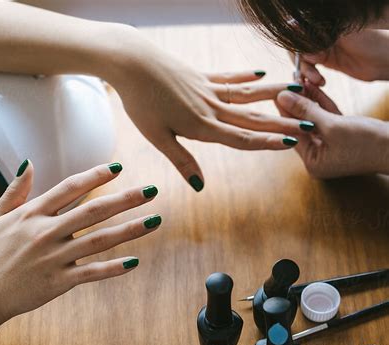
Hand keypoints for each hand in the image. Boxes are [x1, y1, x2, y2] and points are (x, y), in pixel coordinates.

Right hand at [0, 160, 161, 326]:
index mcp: (32, 214)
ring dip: (130, 229)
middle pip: (94, 211)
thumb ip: (14, 192)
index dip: (96, 176)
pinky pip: (93, 273)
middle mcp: (46, 232)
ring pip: (100, 240)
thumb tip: (30, 164)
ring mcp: (55, 258)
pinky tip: (135, 261)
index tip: (119, 168)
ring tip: (155, 220)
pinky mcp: (60, 282)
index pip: (70, 187)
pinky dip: (114, 268)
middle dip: (126, 199)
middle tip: (152, 191)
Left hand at [107, 29, 308, 189]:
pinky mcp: (200, 76)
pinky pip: (229, 78)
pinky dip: (246, 76)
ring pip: (247, 95)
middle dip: (280, 123)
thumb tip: (200, 185)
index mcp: (202, 126)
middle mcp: (211, 107)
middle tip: (308, 124)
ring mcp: (208, 89)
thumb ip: (182, 160)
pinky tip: (261, 74)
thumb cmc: (140, 102)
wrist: (132, 62)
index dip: (267, 142)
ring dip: (273, 96)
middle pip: (252, 118)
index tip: (292, 144)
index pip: (242, 138)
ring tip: (297, 92)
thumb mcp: (158, 138)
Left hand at [275, 85, 388, 178]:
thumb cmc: (367, 142)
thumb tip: (281, 97)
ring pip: (314, 120)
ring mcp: (330, 148)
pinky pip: (327, 118)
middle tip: (285, 83)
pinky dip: (321, 103)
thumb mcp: (333, 125)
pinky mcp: (342, 137)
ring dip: (307, 100)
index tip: (276, 90)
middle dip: (295, 104)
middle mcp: (319, 158)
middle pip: (301, 127)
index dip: (284, 111)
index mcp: (313, 163)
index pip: (292, 133)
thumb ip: (307, 111)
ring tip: (297, 79)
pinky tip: (312, 86)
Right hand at [292, 29, 388, 85]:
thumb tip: (292, 26)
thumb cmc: (369, 41)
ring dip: (307, 73)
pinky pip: (311, 70)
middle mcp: (322, 32)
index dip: (295, 45)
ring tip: (317, 81)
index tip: (299, 59)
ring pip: (304, 60)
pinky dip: (311, 78)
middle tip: (305, 76)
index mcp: (324, 21)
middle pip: (298, 47)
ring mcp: (324, 47)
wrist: (384, 59)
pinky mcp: (327, 61)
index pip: (299, 30)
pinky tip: (320, 82)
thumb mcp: (341, 34)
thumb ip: (317, 33)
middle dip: (300, 63)